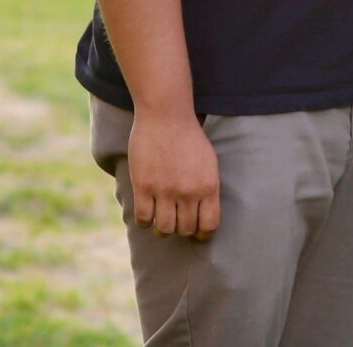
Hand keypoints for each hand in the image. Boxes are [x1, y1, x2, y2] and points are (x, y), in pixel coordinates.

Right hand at [128, 108, 219, 238]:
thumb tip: (202, 213)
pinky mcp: (143, 187)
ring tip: (163, 220)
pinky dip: (145, 222)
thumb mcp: (209, 163)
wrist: (166, 117)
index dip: (203, 234)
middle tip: (178, 224)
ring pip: (164, 229)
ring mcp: (165, 191)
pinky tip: (148, 213)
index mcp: (209, 186)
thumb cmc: (190, 138)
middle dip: (182, 230)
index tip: (198, 233)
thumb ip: (207, 188)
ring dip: (163, 229)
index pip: (209, 225)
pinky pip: (143, 219)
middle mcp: (188, 192)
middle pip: (185, 230)